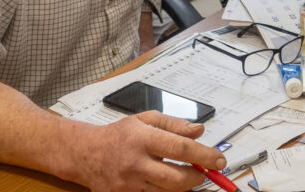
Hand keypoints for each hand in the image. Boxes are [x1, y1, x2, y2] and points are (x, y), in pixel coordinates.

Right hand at [70, 110, 225, 191]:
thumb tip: (199, 131)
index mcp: (143, 139)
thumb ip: (174, 124)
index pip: (181, 149)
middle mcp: (135, 163)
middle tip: (203, 172)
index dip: (205, 155)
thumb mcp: (145, 119)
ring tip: (184, 175)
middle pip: (177, 179)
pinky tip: (164, 183)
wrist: (85, 154)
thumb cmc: (119, 135)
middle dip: (197, 178)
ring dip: (182, 186)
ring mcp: (128, 184)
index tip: (219, 159)